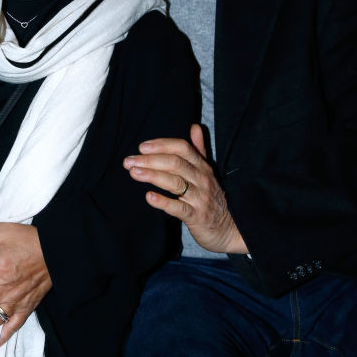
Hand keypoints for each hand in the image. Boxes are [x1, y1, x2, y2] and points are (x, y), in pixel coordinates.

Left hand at [123, 123, 247, 254]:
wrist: (227, 229)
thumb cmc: (211, 198)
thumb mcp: (208, 172)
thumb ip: (199, 150)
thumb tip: (194, 126)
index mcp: (202, 167)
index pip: (183, 148)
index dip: (162, 145)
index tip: (141, 147)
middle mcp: (202, 179)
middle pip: (176, 163)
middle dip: (150, 160)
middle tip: (129, 161)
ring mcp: (200, 198)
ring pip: (175, 182)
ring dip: (152, 175)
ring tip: (133, 172)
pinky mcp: (197, 217)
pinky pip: (179, 208)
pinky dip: (164, 202)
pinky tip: (149, 197)